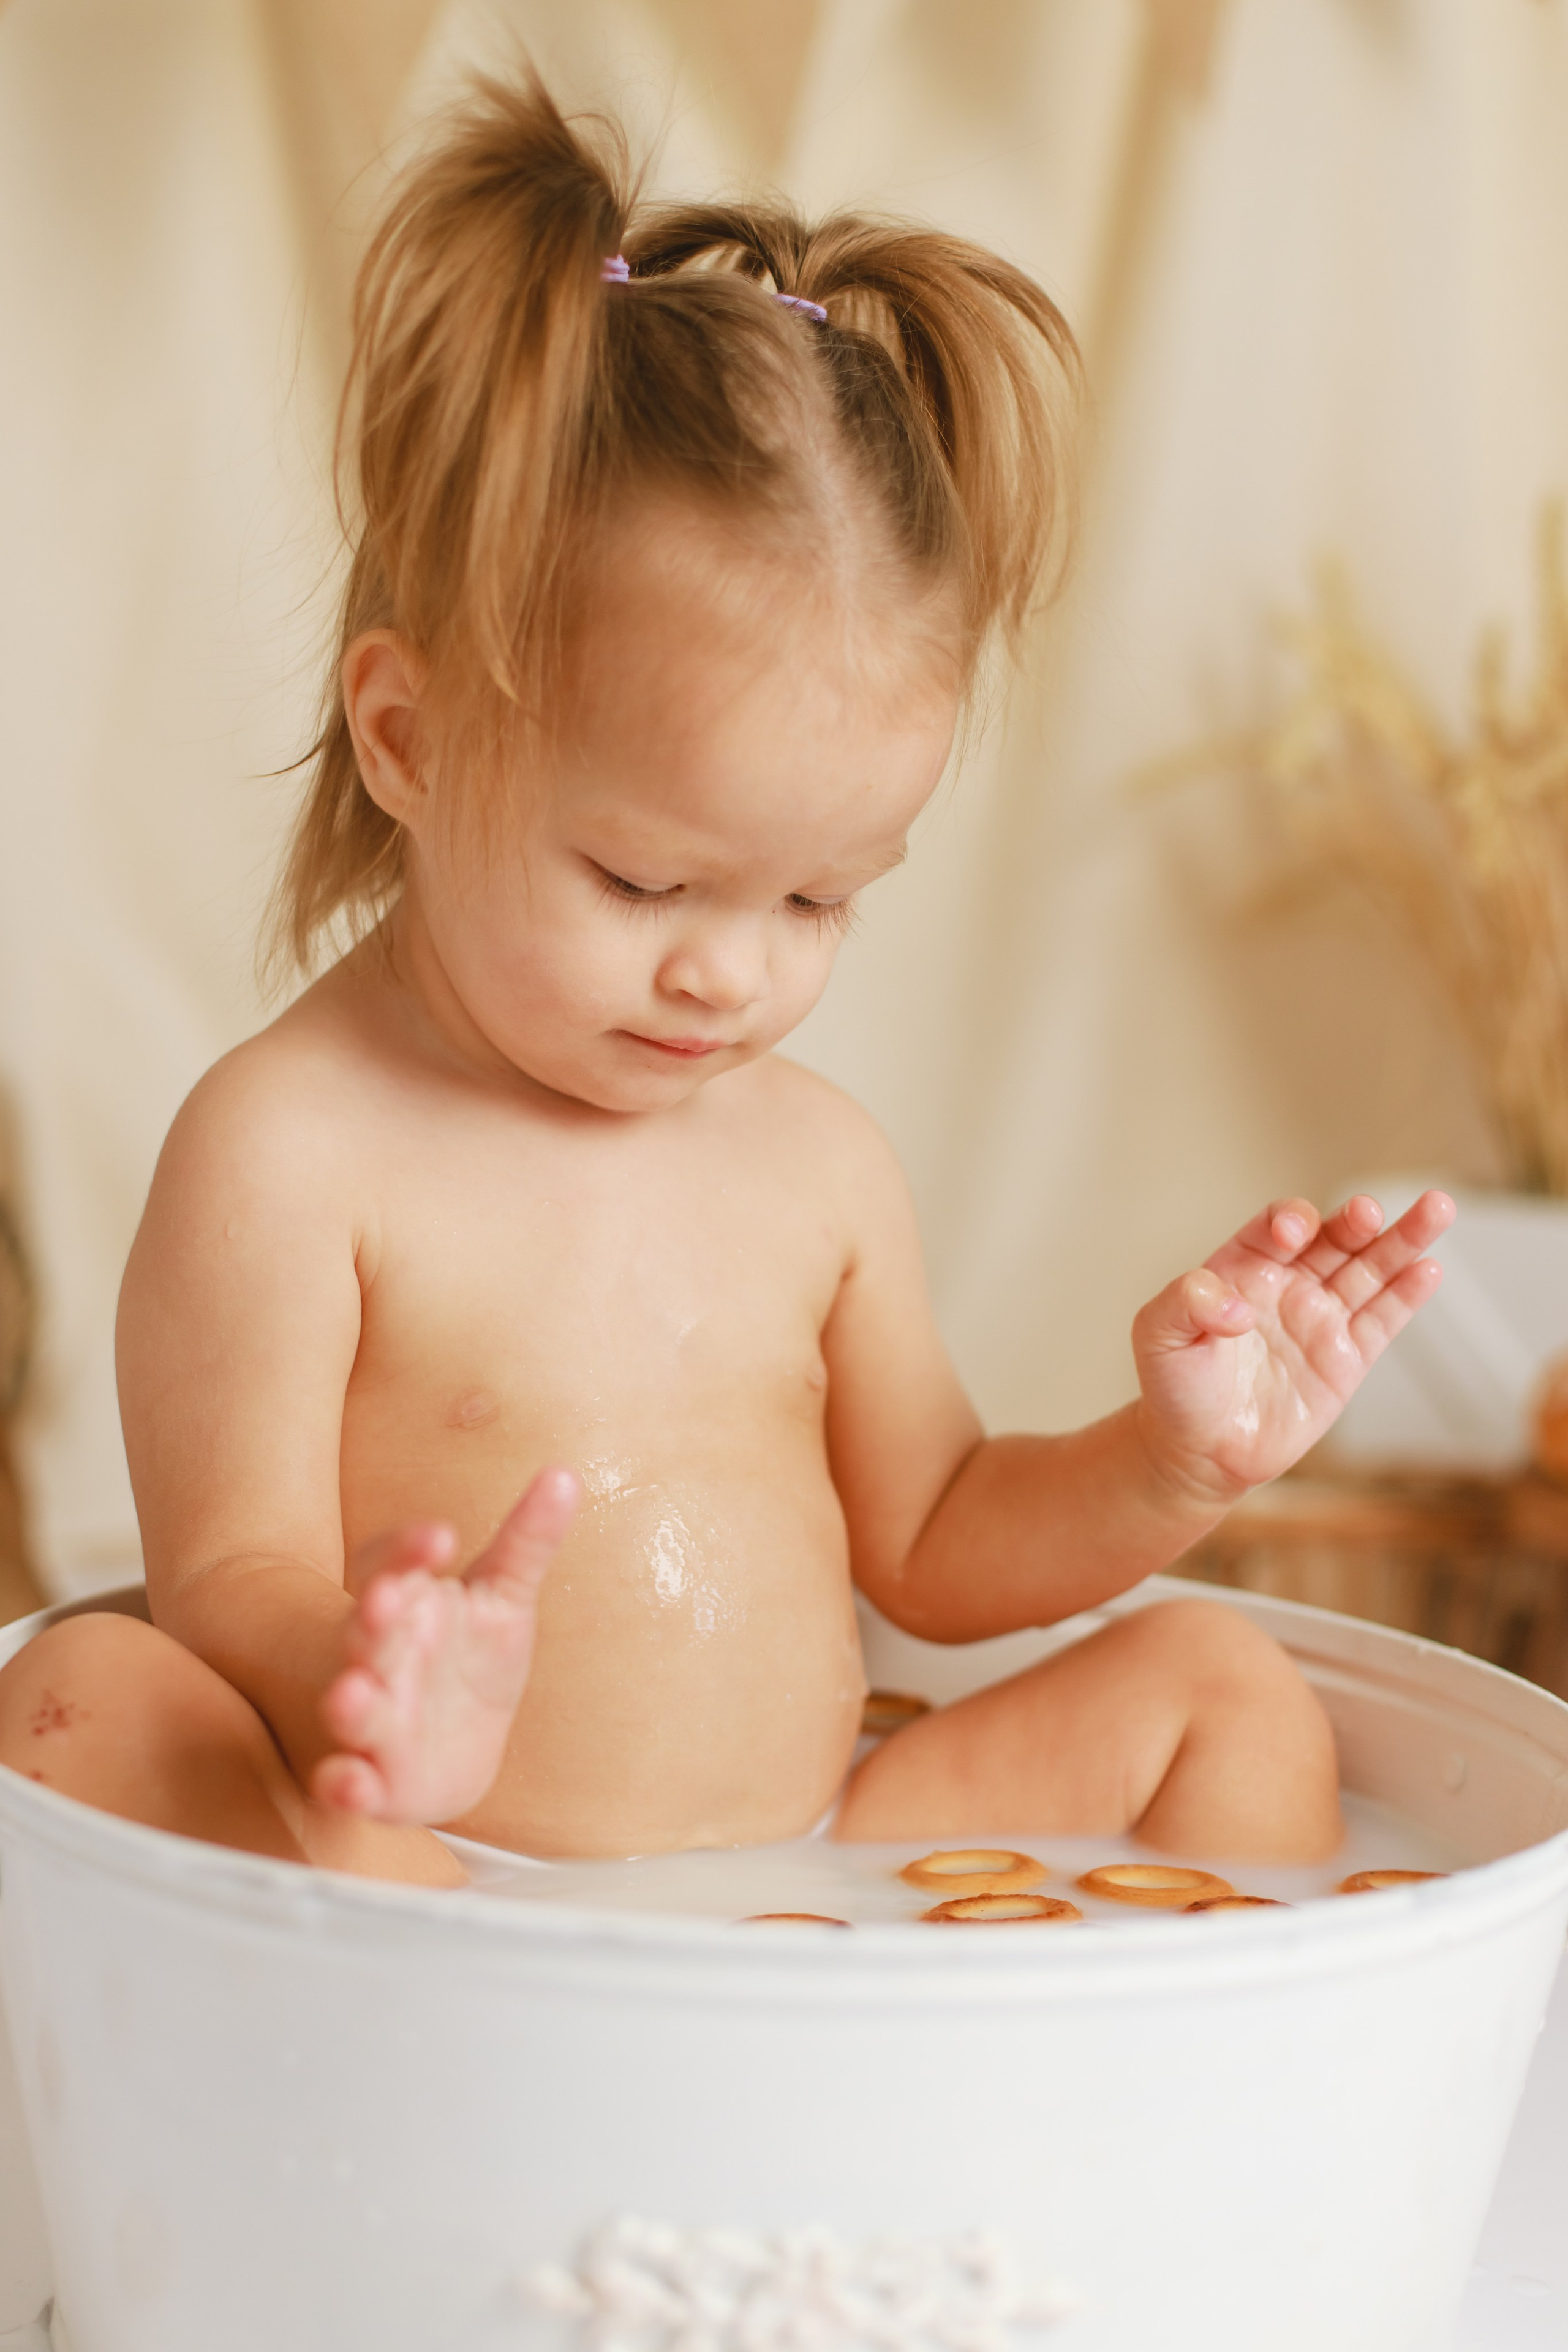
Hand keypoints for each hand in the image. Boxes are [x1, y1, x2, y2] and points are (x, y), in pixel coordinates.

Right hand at [312, 1467, 578, 1823]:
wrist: (453, 1748)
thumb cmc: (471, 1656)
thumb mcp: (503, 1597)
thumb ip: (526, 1540)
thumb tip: (564, 1474)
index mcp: (405, 1602)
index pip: (394, 1563)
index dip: (410, 1549)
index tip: (442, 1536)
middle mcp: (378, 1657)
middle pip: (365, 1632)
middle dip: (370, 1618)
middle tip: (383, 1601)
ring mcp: (373, 1719)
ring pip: (352, 1707)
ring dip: (348, 1702)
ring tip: (351, 1694)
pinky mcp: (373, 1780)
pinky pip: (347, 1782)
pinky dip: (344, 1784)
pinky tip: (350, 1783)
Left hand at [1132, 1192, 1454, 1504]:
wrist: (1200, 1450)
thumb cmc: (1174, 1388)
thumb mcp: (1158, 1335)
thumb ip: (1186, 1303)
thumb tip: (1236, 1307)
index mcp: (1244, 1267)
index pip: (1278, 1228)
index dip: (1289, 1222)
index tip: (1293, 1234)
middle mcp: (1289, 1285)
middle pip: (1335, 1239)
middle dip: (1355, 1222)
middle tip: (1367, 1213)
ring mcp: (1322, 1319)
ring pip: (1371, 1270)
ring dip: (1403, 1240)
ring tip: (1436, 1207)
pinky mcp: (1347, 1359)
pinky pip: (1383, 1319)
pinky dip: (1408, 1294)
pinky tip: (1429, 1268)